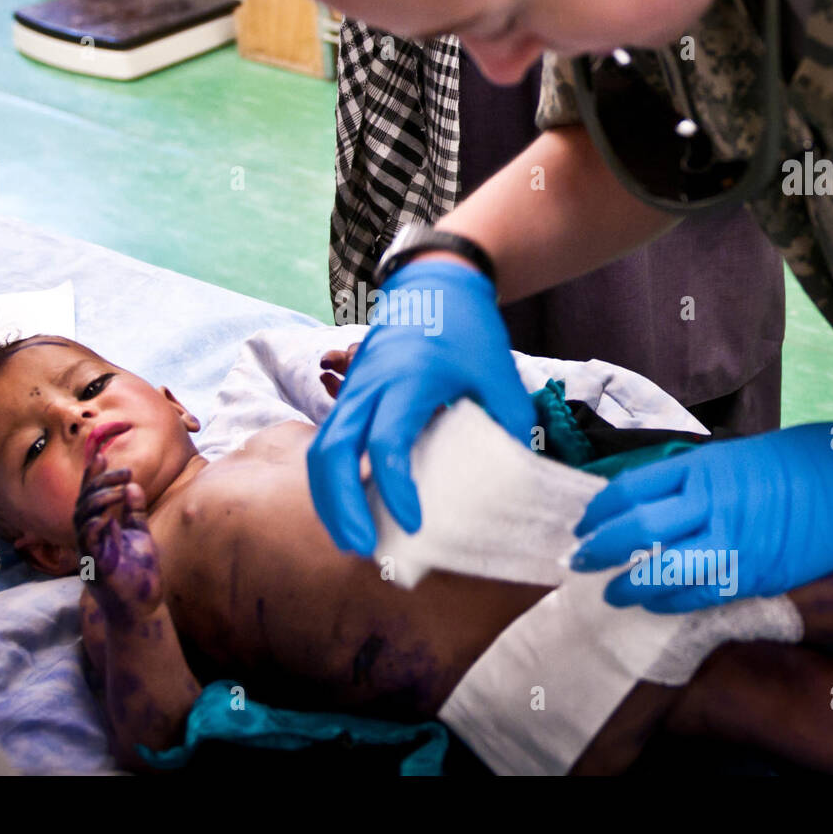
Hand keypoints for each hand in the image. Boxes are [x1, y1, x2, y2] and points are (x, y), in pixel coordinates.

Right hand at [74, 449, 161, 623]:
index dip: (93, 476)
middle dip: (100, 483)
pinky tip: (107, 516)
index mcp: (98, 528)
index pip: (91, 496)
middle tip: (124, 472)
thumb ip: (135, 512)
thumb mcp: (140, 534)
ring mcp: (88, 552)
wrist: (141, 607)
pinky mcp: (94, 566)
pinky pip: (87, 542)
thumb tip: (133, 486)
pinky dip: (94, 526)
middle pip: (84, 502)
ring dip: (100, 499)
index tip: (102, 454)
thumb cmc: (138, 573)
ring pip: (82, 518)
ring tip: (121, 490)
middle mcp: (88, 537)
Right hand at [307, 259, 534, 554]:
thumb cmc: (468, 329)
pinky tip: (348, 511)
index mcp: (408, 380)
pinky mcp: (349, 398)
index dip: (396, 489)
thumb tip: (514, 477)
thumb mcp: (499, 372)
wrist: (434, 285)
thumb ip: (508, 423)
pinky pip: (325, 444)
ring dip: (328, 499)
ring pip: (319, 450)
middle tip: (365, 549)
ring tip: (351, 540)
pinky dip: (329, 481)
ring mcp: (353, 391)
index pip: (387, 442)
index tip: (415, 524)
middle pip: (332, 452)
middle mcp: (369, 386)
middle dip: (342, 506)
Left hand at [571, 410, 832, 610]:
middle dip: (601, 549)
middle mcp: (711, 503)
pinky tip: (655, 604)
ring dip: (630, 584)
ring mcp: (735, 540)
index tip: (583, 524)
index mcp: (703, 468)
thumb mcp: (734, 456)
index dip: (601, 510)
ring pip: (665, 568)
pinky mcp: (758, 572)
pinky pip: (703, 592)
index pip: (633, 490)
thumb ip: (693, 479)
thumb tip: (652, 501)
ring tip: (611, 593)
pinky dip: (673, 601)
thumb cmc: (797, 460)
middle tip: (578, 562)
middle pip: (638, 528)